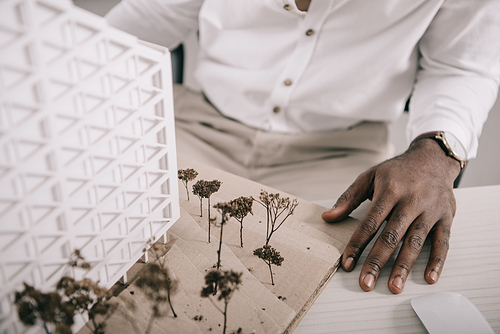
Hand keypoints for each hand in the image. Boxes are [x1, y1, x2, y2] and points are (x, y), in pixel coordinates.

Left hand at [322, 138, 461, 293]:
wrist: (432, 159)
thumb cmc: (397, 171)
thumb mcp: (369, 177)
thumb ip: (348, 198)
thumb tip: (327, 217)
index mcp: (389, 191)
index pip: (370, 222)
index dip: (357, 244)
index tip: (347, 263)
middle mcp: (411, 201)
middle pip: (391, 236)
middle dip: (377, 261)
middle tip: (366, 283)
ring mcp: (430, 211)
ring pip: (415, 242)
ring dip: (404, 266)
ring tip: (393, 287)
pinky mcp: (445, 218)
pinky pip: (442, 242)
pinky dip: (437, 261)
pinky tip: (428, 277)